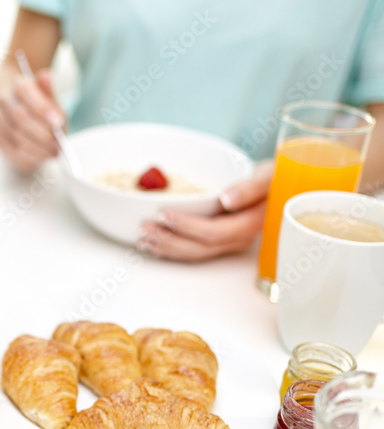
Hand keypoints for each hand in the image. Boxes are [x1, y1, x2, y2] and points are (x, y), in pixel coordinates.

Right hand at [0, 68, 66, 172]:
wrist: (18, 108)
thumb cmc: (38, 104)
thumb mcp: (47, 96)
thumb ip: (49, 91)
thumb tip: (46, 75)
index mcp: (17, 85)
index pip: (25, 92)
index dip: (41, 108)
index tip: (58, 122)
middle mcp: (3, 101)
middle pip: (18, 116)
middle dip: (40, 133)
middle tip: (56, 144)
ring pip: (13, 135)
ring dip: (35, 148)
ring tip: (52, 153)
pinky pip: (9, 150)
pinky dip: (27, 157)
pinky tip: (40, 158)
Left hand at [138, 161, 274, 261]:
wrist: (285, 187)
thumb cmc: (276, 178)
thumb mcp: (269, 176)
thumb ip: (252, 188)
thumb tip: (227, 200)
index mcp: (251, 224)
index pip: (214, 233)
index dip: (186, 227)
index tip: (163, 214)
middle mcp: (240, 238)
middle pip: (201, 248)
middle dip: (170, 241)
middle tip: (144, 230)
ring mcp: (231, 243)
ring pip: (197, 253)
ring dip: (168, 248)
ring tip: (143, 239)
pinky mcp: (222, 241)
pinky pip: (197, 250)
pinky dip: (174, 247)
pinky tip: (156, 243)